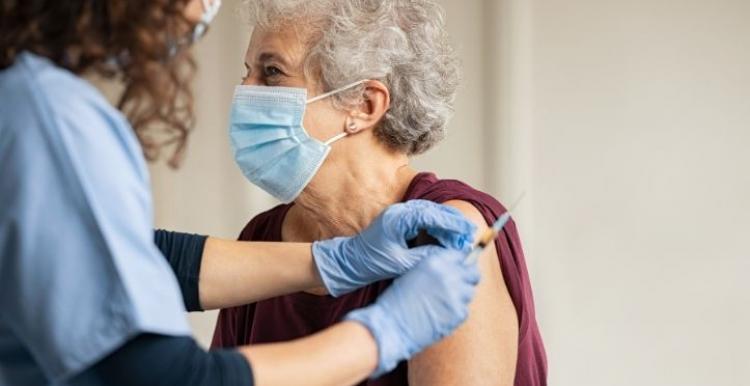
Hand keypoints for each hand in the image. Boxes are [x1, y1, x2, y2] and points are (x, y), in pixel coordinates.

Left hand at [312, 200, 475, 296]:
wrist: (349, 263)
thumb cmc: (370, 263)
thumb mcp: (401, 264)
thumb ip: (425, 257)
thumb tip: (449, 254)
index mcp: (398, 219)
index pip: (432, 215)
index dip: (453, 224)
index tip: (468, 233)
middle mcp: (399, 212)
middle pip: (434, 211)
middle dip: (453, 223)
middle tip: (470, 236)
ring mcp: (399, 215)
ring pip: (430, 214)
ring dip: (446, 225)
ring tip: (462, 239)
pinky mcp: (399, 222)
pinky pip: (423, 220)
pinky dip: (437, 228)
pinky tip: (446, 239)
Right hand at [345, 248, 479, 375]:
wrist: (391, 326)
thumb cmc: (396, 301)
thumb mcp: (413, 273)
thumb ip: (435, 268)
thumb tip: (453, 269)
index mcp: (435, 262)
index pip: (461, 255)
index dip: (460, 263)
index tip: (459, 269)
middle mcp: (449, 275)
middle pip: (473, 273)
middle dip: (467, 278)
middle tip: (458, 286)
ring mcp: (456, 295)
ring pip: (470, 292)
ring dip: (461, 296)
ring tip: (443, 303)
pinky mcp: (458, 314)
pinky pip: (464, 310)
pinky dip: (455, 313)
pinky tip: (440, 315)